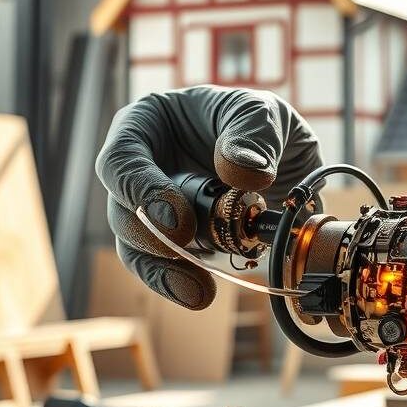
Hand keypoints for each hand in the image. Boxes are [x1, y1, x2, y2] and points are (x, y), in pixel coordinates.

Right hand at [95, 87, 321, 309]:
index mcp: (145, 123)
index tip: (178, 219)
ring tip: (198, 290)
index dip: (140, 191)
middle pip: (121, 209)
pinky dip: (180, 280)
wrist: (285, 158)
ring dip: (163, 270)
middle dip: (151, 236)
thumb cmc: (260, 122)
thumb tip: (243, 173)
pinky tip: (200, 293)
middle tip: (186, 248)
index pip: (121, 159)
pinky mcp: (172, 240)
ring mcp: (150, 207)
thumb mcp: (264, 113)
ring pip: (137, 246)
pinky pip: (163, 265)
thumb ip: (254, 134)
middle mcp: (138, 168)